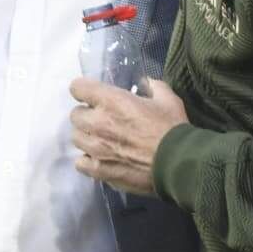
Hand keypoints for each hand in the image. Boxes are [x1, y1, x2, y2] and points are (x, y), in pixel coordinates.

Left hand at [68, 77, 188, 195]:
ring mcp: (95, 148)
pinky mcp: (98, 170)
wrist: (178, 164)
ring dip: (87, 137)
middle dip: (87, 115)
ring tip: (102, 140)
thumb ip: (153, 86)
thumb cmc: (172, 129)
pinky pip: (80, 162)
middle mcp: (97, 123)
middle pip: (75, 114)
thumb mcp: (168, 100)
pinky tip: (101, 159)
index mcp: (111, 101)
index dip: (84, 90)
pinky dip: (88, 160)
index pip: (78, 87)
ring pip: (76, 138)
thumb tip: (146, 82)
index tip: (93, 95)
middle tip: (102, 120)